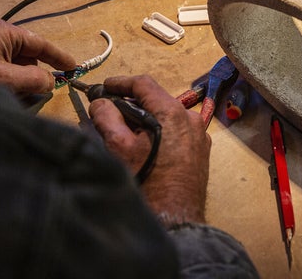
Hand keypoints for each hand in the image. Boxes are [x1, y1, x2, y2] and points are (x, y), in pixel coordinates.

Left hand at [0, 19, 75, 93]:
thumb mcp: (6, 80)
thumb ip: (35, 79)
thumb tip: (51, 81)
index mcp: (3, 31)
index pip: (40, 43)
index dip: (59, 57)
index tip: (74, 67)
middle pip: (29, 57)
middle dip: (34, 76)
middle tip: (35, 93)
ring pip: (17, 67)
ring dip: (20, 83)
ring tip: (12, 97)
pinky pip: (4, 72)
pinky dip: (8, 85)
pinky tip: (2, 96)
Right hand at [89, 75, 210, 225]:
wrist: (175, 218)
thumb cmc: (147, 183)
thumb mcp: (118, 146)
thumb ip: (107, 117)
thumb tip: (101, 103)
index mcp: (172, 112)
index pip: (143, 84)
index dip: (120, 82)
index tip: (104, 87)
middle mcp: (190, 119)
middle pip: (155, 100)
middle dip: (130, 105)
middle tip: (108, 113)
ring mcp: (198, 135)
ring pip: (165, 117)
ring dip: (144, 120)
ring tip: (123, 134)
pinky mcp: (199, 151)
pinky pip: (176, 132)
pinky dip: (158, 133)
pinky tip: (143, 148)